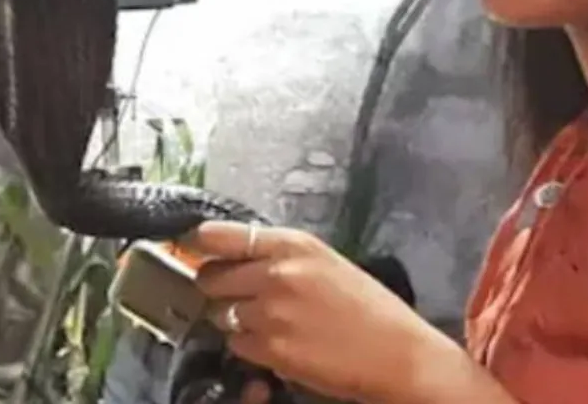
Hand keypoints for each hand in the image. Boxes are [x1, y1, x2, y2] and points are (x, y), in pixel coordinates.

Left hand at [178, 221, 444, 403]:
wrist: (397, 353)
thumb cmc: (369, 308)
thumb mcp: (326, 262)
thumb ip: (281, 256)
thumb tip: (235, 257)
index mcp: (293, 244)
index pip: (218, 235)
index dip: (198, 244)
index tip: (190, 248)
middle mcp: (276, 272)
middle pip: (210, 276)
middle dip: (216, 288)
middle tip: (235, 297)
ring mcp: (270, 312)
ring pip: (220, 314)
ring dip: (234, 321)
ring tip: (270, 324)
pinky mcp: (271, 349)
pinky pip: (236, 345)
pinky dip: (248, 347)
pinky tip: (278, 344)